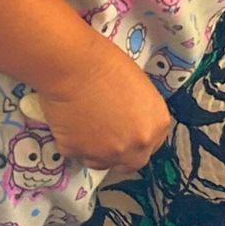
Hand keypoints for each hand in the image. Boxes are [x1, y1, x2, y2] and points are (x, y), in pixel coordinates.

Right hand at [32, 36, 171, 174]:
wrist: (73, 64)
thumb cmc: (106, 63)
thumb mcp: (138, 87)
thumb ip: (140, 113)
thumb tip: (129, 122)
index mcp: (157, 125)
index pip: (152, 144)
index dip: (136, 138)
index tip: (125, 132)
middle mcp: (137, 145)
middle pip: (131, 162)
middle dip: (119, 154)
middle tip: (104, 137)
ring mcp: (107, 154)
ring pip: (101, 163)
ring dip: (94, 151)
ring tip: (83, 125)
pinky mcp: (78, 154)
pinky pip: (75, 153)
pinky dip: (70, 142)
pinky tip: (67, 121)